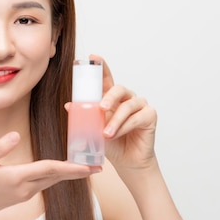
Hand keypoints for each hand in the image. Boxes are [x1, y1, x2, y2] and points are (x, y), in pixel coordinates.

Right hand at [0, 132, 100, 219]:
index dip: (71, 167)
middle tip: (100, 166)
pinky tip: (63, 170)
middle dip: (79, 172)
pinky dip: (56, 176)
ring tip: (87, 165)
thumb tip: (15, 134)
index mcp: (17, 177)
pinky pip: (44, 184)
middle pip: (57, 176)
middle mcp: (25, 188)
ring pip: (52, 181)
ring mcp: (25, 194)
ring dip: (69, 173)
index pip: (49, 169)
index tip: (89, 167)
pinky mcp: (22, 196)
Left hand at [91, 54, 157, 171]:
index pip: (106, 79)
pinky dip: (125, 127)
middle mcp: (127, 98)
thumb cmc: (112, 143)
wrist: (127, 162)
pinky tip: (117, 135)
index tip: (94, 57)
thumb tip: (69, 106)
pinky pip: (137, 118)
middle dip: (109, 97)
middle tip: (101, 108)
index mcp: (112, 98)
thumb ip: (84, 117)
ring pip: (127, 106)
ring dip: (115, 120)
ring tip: (106, 134)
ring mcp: (140, 106)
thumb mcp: (94, 130)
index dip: (101, 67)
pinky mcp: (150, 116)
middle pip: (119, 89)